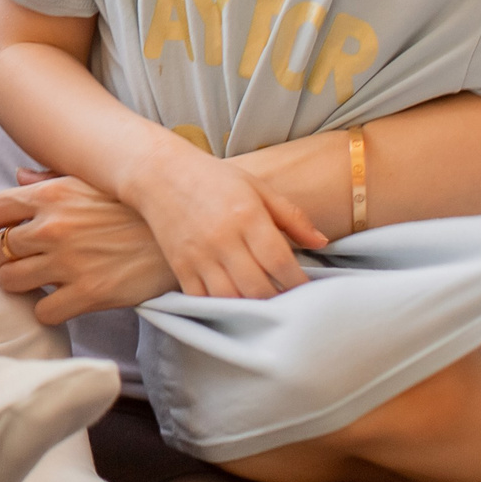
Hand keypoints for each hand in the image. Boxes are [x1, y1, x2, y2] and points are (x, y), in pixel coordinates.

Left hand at [0, 171, 180, 323]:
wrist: (180, 232)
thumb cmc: (134, 205)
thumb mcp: (92, 181)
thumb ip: (50, 179)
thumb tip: (19, 175)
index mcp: (51, 195)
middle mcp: (53, 227)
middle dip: (0, 258)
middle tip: (16, 263)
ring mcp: (69, 262)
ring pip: (11, 281)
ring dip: (19, 284)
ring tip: (37, 281)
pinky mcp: (88, 293)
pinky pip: (43, 311)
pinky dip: (46, 309)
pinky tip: (61, 300)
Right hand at [123, 142, 328, 299]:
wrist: (159, 174)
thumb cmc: (214, 178)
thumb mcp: (257, 187)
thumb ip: (291, 216)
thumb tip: (322, 242)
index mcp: (247, 216)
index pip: (280, 261)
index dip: (299, 281)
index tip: (308, 290)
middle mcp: (223, 239)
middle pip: (257, 287)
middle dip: (278, 300)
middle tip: (290, 303)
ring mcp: (199, 256)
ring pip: (231, 299)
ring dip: (251, 308)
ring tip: (265, 306)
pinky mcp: (180, 266)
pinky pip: (202, 300)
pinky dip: (220, 308)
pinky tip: (234, 304)